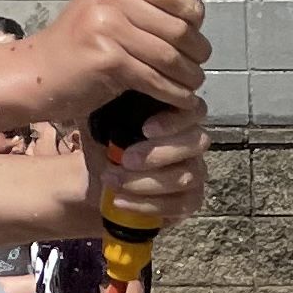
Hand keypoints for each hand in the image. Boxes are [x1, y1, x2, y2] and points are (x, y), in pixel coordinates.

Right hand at [23, 0, 209, 134]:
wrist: (36, 73)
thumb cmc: (76, 47)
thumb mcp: (107, 13)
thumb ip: (141, 8)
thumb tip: (193, 17)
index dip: (194, 14)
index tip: (195, 32)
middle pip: (176, 26)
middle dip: (196, 51)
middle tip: (196, 65)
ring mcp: (108, 28)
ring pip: (169, 55)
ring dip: (188, 75)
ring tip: (191, 84)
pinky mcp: (108, 60)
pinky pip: (155, 79)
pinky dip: (174, 93)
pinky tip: (180, 99)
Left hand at [100, 94, 211, 235]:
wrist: (96, 181)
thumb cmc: (104, 144)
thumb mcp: (101, 119)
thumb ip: (110, 102)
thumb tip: (108, 87)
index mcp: (176, 117)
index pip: (194, 111)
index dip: (174, 120)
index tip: (145, 129)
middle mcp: (193, 144)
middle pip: (196, 143)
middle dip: (159, 153)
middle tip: (124, 159)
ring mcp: (195, 173)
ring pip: (185, 177)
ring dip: (145, 181)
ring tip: (112, 180)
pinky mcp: (189, 202)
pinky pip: (178, 205)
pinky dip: (146, 205)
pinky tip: (119, 201)